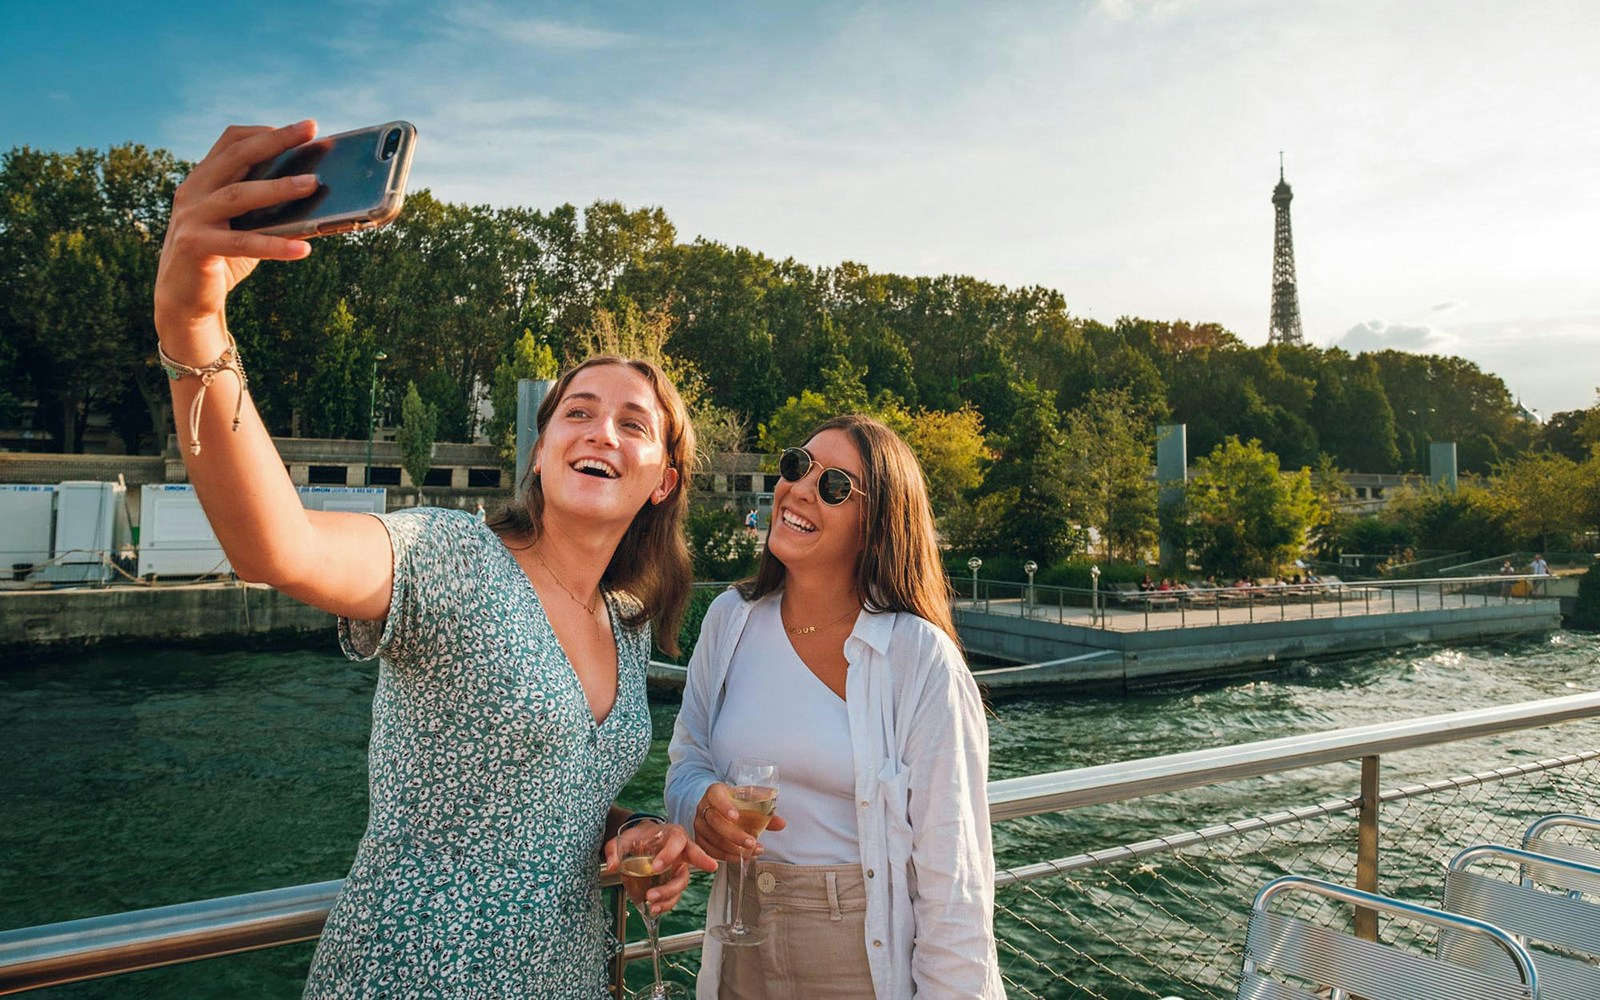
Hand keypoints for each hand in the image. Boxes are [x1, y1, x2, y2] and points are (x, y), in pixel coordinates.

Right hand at [155, 120, 318, 349]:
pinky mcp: (195, 246)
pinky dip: (274, 245)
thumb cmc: (223, 258)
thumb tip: (317, 194)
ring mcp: (191, 217)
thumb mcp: (245, 225)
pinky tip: (303, 249)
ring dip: (279, 187)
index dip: (265, 132)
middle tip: (311, 130)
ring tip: (314, 183)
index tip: (302, 129)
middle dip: (276, 141)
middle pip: (237, 157)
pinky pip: (242, 243)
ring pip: (239, 195)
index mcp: (204, 180)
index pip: (231, 141)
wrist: (184, 299)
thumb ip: (267, 208)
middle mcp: (193, 191)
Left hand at [603, 821, 715, 916]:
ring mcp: (680, 867)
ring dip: (668, 896)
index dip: (669, 855)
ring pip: (681, 882)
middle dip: (676, 882)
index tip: (655, 868)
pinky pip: (675, 894)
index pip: (677, 841)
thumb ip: (615, 848)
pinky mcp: (675, 881)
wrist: (646, 840)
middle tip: (655, 893)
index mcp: (673, 835)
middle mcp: (682, 850)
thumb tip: (613, 865)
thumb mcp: (626, 837)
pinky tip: (655, 908)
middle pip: (691, 863)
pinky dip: (666, 903)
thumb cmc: (641, 836)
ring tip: (651, 903)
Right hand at [692, 782, 786, 862]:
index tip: (736, 816)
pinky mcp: (699, 838)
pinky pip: (710, 850)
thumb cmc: (735, 802)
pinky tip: (741, 857)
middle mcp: (703, 807)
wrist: (717, 806)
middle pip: (715, 822)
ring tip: (752, 852)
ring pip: (712, 839)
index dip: (725, 807)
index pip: (716, 797)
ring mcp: (699, 824)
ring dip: (733, 849)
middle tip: (751, 843)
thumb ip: (765, 811)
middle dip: (734, 835)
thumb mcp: (749, 801)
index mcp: (715, 792)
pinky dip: (726, 856)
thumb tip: (781, 824)